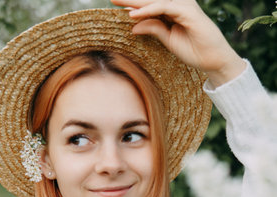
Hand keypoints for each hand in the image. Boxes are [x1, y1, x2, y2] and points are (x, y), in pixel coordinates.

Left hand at [111, 0, 245, 86]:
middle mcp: (178, 5)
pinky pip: (164, 8)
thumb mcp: (168, 40)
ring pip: (155, 1)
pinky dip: (148, 11)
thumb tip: (133, 25)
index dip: (133, 4)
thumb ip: (154, 29)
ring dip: (136, 2)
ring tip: (118, 2)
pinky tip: (134, 15)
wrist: (213, 59)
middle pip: (150, 0)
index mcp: (173, 11)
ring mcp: (183, 6)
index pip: (150, 5)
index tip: (116, 4)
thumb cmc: (193, 50)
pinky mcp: (187, 11)